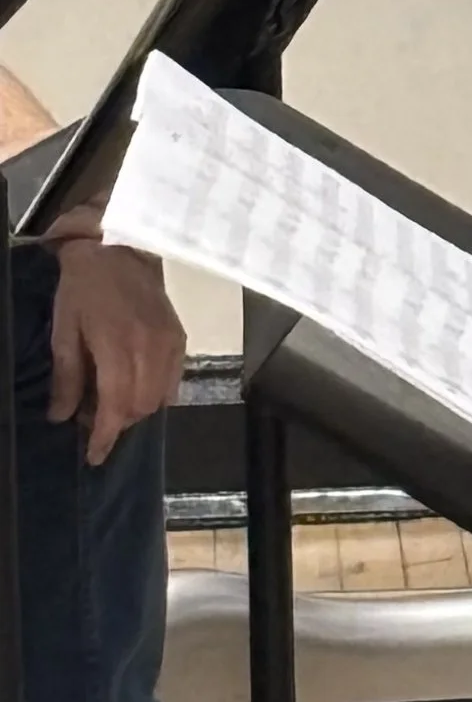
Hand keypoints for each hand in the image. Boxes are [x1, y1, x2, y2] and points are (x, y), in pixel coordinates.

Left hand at [47, 239, 186, 465]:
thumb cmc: (84, 288)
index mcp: (118, 349)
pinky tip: (139, 387)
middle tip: (92, 418)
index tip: (94, 456)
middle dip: (117, 423)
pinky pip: (174, 380)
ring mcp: (170, 344)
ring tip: (113, 402)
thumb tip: (62, 416)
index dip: (105, 437)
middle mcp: (150, 350)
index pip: (115, 407)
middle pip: (140, 408)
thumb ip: (66, 376)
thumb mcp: (64, 331)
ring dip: (136, 410)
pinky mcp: (180, 337)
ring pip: (160, 398)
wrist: (120, 246)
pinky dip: (158, 393)